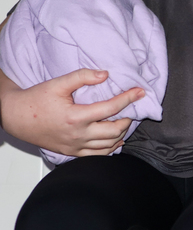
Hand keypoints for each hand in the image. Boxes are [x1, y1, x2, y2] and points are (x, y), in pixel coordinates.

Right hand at [0, 68, 140, 155]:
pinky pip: (98, 155)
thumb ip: (82, 76)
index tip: (140, 92)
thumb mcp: (58, 83)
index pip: (110, 108)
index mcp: (75, 117)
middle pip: (114, 131)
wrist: (16, 117)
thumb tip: (105, 74)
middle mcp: (77, 135)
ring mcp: (75, 147)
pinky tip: (116, 138)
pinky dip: (111, 148)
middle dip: (128, 118)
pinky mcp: (71, 153)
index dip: (128, 99)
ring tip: (125, 120)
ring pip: (109, 145)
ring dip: (121, 133)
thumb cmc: (36, 100)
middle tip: (132, 107)